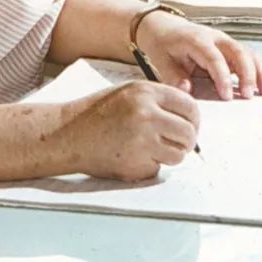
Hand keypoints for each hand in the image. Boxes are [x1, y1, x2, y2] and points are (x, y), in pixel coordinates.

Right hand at [58, 81, 198, 180]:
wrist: (68, 134)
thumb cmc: (96, 113)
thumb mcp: (128, 93)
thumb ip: (157, 101)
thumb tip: (188, 117)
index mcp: (146, 93)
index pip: (190, 107)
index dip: (193, 120)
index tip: (190, 127)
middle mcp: (147, 114)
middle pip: (189, 133)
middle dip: (187, 142)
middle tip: (177, 144)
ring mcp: (142, 141)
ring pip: (178, 154)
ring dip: (170, 156)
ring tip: (151, 150)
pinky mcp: (136, 164)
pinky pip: (158, 168)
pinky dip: (150, 166)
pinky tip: (132, 156)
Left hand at [137, 11, 261, 99]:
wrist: (164, 28)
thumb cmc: (164, 44)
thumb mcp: (161, 60)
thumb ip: (174, 76)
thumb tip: (187, 90)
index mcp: (197, 40)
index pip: (214, 58)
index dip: (223, 77)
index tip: (227, 96)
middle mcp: (216, 38)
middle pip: (238, 52)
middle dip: (247, 74)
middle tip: (249, 95)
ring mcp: (226, 42)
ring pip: (249, 53)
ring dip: (260, 71)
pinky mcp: (231, 48)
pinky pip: (251, 56)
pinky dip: (261, 69)